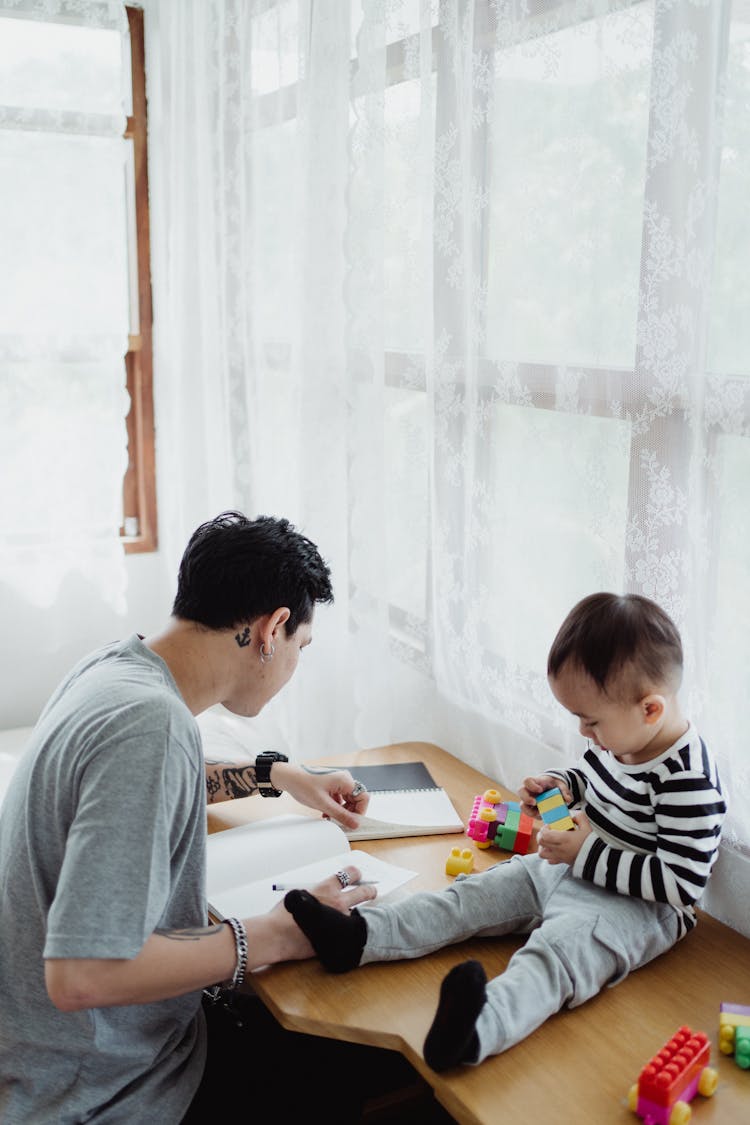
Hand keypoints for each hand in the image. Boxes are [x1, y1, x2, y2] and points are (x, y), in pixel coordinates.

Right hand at [261, 865, 376, 964]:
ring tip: (353, 917)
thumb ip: (317, 892)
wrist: (278, 934)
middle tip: (371, 892)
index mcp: (328, 887)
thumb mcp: (301, 893)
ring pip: (358, 913)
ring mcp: (341, 920)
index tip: (357, 876)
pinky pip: (349, 931)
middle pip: (365, 892)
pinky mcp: (340, 936)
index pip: (351, 873)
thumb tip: (324, 894)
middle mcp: (338, 901)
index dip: (356, 874)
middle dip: (370, 891)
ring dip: (355, 914)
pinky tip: (342, 933)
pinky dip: (347, 931)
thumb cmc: (284, 914)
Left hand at [274, 764, 369, 829]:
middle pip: (356, 799)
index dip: (360, 811)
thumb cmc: (304, 785)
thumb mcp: (323, 804)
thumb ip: (341, 814)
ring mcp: (337, 782)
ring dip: (342, 811)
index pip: (363, 797)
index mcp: (345, 780)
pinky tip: (327, 814)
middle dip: (350, 812)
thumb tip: (355, 823)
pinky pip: (339, 799)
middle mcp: (343, 779)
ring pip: (347, 800)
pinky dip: (335, 807)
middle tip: (341, 822)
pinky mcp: (331, 786)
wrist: (289, 778)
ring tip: (331, 818)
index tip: (352, 821)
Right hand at [518, 774, 572, 818]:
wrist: (552, 789)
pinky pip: (529, 813)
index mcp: (535, 782)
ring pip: (522, 805)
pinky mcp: (531, 808)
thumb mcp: (561, 785)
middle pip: (520, 792)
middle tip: (535, 803)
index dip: (531, 785)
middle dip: (526, 798)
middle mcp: (529, 790)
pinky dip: (535, 816)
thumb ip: (564, 791)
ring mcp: (529, 799)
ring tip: (539, 813)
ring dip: (529, 811)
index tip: (540, 790)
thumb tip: (568, 800)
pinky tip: (542, 816)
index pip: (527, 781)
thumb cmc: (554, 785)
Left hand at [536, 811, 590, 865]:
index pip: (544, 835)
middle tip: (548, 831)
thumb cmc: (591, 842)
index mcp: (563, 839)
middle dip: (542, 835)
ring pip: (542, 853)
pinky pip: (550, 861)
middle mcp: (559, 849)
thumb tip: (572, 816)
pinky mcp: (563, 862)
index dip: (544, 829)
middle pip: (541, 842)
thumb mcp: (586, 826)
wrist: (597, 858)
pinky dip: (549, 856)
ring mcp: (560, 857)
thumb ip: (579, 817)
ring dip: (543, 846)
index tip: (550, 826)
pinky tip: (555, 850)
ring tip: (549, 841)